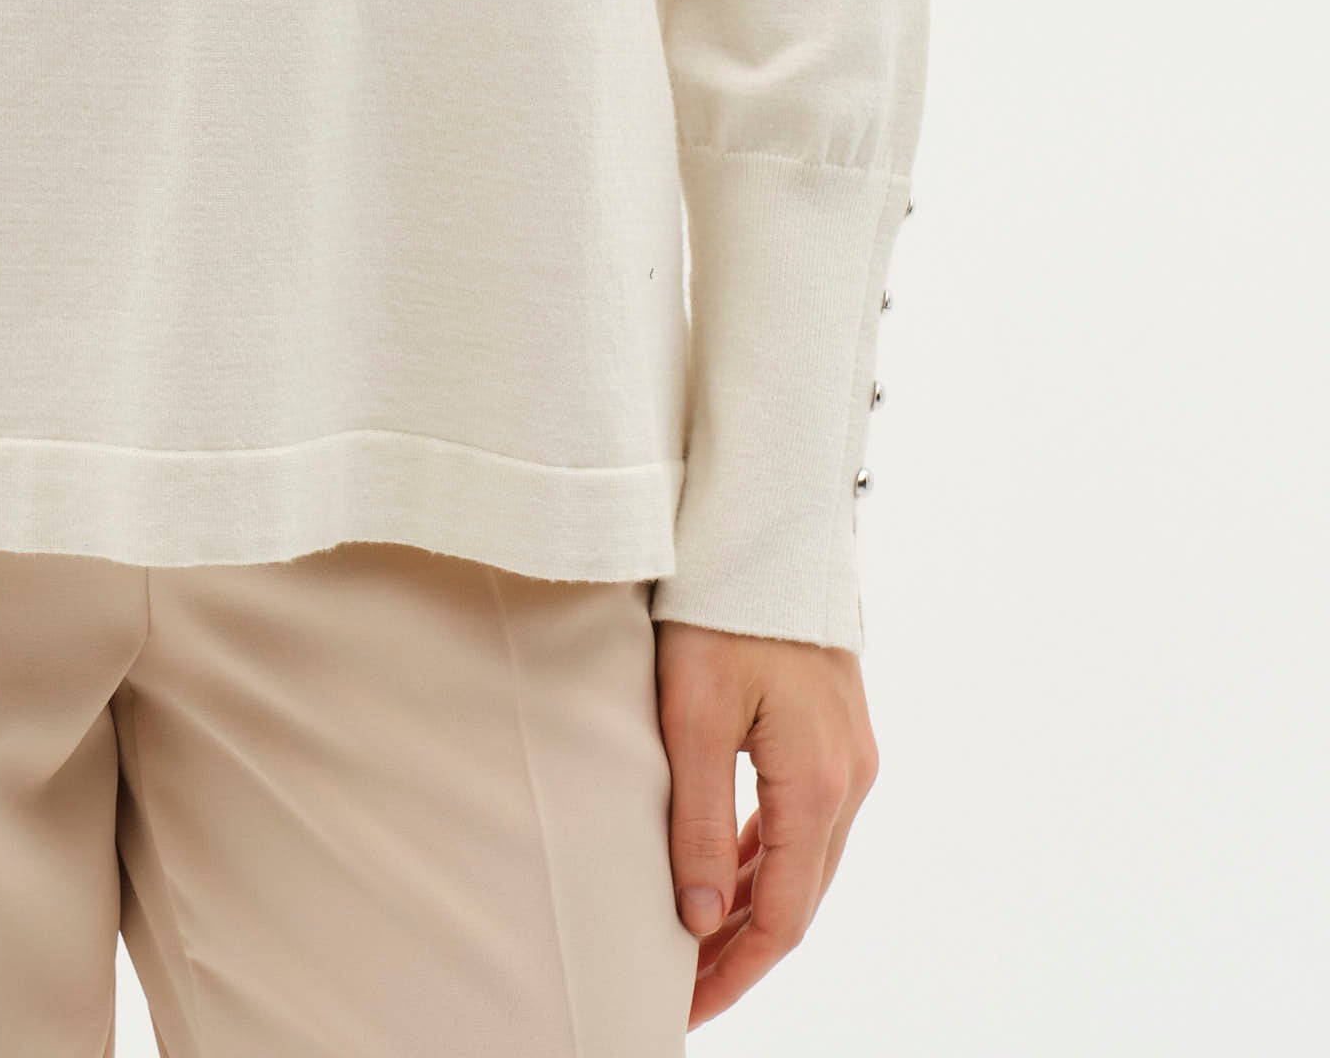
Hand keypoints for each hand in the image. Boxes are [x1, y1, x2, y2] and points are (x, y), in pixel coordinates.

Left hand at [653, 621, 877, 1025]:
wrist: (769, 523)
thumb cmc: (721, 610)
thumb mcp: (692, 715)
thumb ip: (696, 821)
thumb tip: (696, 921)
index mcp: (817, 786)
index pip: (780, 917)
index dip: (733, 972)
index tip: (683, 1007)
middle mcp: (850, 780)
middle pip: (798, 897)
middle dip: (741, 950)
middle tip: (682, 989)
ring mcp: (850, 755)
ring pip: (803, 860)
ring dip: (753, 905)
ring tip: (694, 945)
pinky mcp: (836, 731)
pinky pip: (804, 819)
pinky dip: (765, 856)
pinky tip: (726, 872)